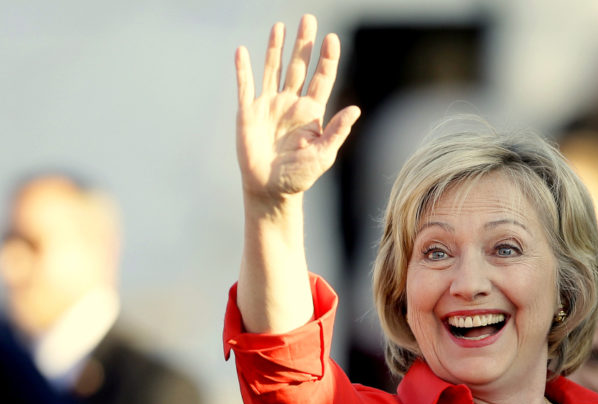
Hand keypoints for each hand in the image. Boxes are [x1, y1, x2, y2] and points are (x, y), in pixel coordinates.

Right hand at [235, 15, 359, 205]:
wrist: (270, 191)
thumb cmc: (299, 177)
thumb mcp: (323, 156)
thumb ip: (337, 131)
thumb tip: (355, 109)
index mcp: (312, 112)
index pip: (322, 79)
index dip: (327, 59)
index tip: (332, 39)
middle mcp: (291, 103)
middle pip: (299, 66)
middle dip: (304, 44)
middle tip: (309, 19)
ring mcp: (269, 105)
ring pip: (273, 69)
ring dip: (276, 48)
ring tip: (280, 26)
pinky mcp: (249, 113)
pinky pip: (245, 86)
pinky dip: (243, 69)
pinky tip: (242, 51)